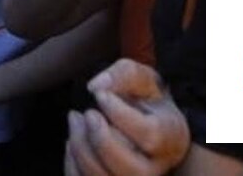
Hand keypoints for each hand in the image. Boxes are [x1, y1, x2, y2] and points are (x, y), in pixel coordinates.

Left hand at [64, 59, 189, 175]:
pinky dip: (72, 163)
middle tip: (87, 113)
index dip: (119, 114)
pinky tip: (72, 140)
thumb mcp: (142, 77)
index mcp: (170, 137)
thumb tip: (95, 88)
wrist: (146, 120)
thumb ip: (123, 74)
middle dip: (100, 139)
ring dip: (81, 148)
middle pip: (128, 168)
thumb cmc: (144, 98)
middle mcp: (156, 167)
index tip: (100, 95)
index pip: (149, 135)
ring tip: (75, 120)